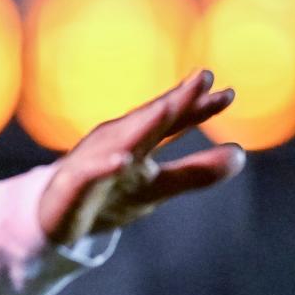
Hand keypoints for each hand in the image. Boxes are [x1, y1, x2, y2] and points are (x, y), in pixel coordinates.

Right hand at [38, 70, 245, 245]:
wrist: (54, 216)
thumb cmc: (109, 193)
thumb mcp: (158, 185)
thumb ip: (196, 170)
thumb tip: (240, 153)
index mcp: (136, 141)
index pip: (171, 121)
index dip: (198, 107)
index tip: (229, 94)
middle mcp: (114, 144)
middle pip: (147, 122)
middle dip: (173, 101)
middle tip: (202, 78)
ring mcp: (92, 162)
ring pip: (118, 142)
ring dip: (141, 124)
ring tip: (166, 109)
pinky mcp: (72, 186)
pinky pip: (88, 174)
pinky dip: (104, 166)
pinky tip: (122, 159)